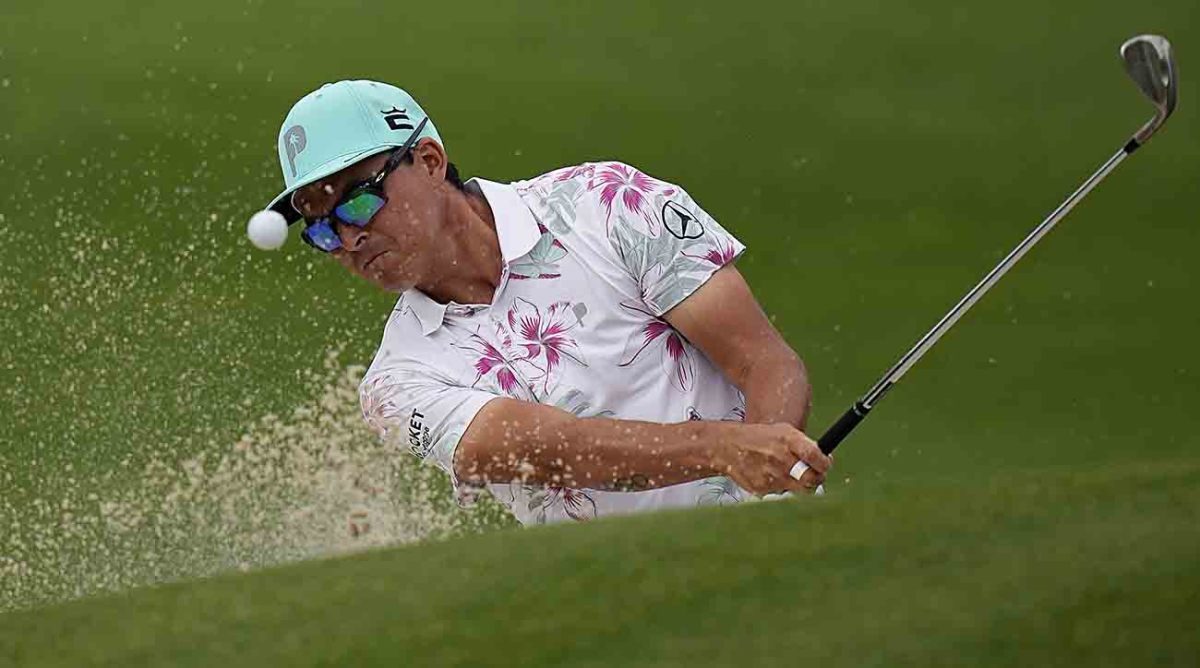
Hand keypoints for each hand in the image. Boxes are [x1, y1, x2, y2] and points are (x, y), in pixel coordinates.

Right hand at [712, 423, 831, 495]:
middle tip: (815, 476)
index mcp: (788, 440)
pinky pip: (780, 492)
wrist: (727, 447)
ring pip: (797, 489)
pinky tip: (769, 474)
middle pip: (810, 479)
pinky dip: (779, 485)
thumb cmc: (758, 438)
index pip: (814, 456)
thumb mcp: (783, 431)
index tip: (825, 465)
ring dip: (796, 483)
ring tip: (783, 470)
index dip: (824, 464)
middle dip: (816, 479)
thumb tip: (823, 459)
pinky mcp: (762, 489)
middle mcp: (780, 458)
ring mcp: (771, 476)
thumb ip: (803, 444)